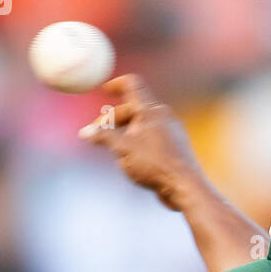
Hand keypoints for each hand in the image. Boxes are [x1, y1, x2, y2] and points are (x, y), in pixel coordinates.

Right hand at [79, 75, 203, 210]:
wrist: (186, 187)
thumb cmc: (156, 164)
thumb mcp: (123, 148)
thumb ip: (103, 137)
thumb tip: (85, 133)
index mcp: (151, 110)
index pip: (132, 85)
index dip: (117, 84)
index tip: (106, 90)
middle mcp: (164, 117)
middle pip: (132, 109)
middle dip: (112, 119)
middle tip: (97, 134)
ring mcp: (172, 133)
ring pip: (142, 127)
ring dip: (125, 136)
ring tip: (119, 155)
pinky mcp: (175, 149)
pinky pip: (152, 141)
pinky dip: (139, 146)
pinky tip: (134, 164)